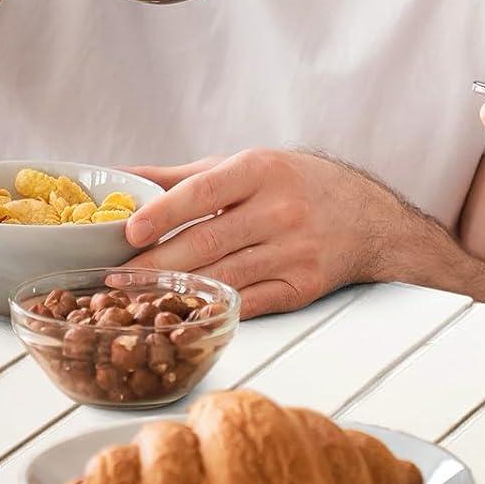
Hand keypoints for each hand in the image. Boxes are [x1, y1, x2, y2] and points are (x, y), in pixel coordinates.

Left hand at [123, 149, 383, 316]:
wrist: (370, 219)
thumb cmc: (299, 185)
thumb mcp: (248, 166)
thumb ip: (184, 176)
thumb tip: (121, 177)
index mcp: (262, 170)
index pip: (204, 191)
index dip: (164, 212)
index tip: (129, 230)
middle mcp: (281, 209)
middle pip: (207, 242)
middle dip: (156, 264)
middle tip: (114, 278)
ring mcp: (294, 250)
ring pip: (224, 277)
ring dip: (177, 293)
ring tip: (138, 299)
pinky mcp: (303, 286)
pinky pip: (250, 304)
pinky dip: (214, 311)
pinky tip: (184, 317)